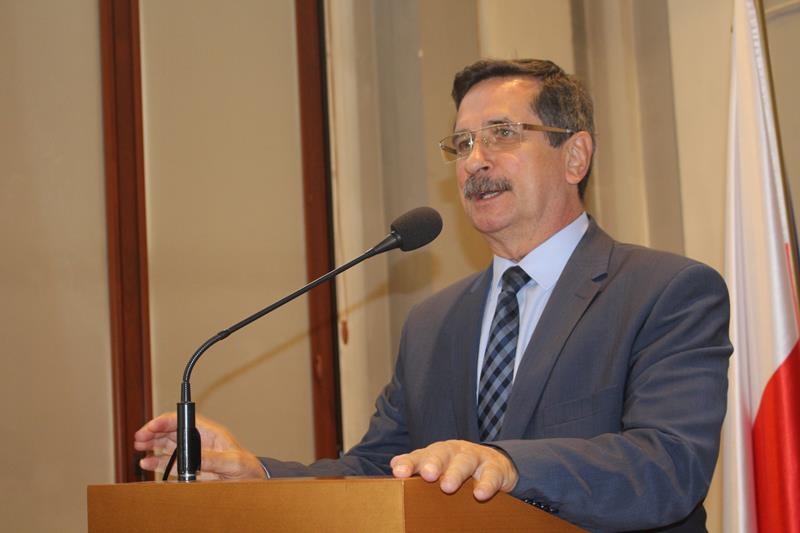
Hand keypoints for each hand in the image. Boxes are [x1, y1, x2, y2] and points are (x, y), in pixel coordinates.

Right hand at [133, 412, 265, 479]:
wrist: (251, 482)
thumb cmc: (246, 468)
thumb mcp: (232, 462)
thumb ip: (214, 459)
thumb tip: (196, 457)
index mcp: (210, 433)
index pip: (183, 421)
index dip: (166, 421)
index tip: (151, 427)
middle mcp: (200, 441)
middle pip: (172, 431)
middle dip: (154, 433)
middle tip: (139, 439)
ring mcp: (195, 454)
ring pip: (168, 445)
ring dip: (153, 445)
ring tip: (139, 448)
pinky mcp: (191, 467)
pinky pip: (171, 462)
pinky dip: (157, 462)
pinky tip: (147, 463)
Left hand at [390, 440, 517, 500]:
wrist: (495, 464)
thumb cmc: (458, 469)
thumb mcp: (439, 468)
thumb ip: (418, 467)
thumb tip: (394, 467)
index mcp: (436, 453)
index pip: (420, 456)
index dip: (409, 463)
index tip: (399, 471)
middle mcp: (454, 452)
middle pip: (442, 453)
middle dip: (433, 463)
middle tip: (427, 475)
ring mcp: (475, 458)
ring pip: (465, 461)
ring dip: (456, 473)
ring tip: (447, 487)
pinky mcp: (495, 468)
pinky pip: (491, 475)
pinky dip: (486, 484)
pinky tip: (480, 494)